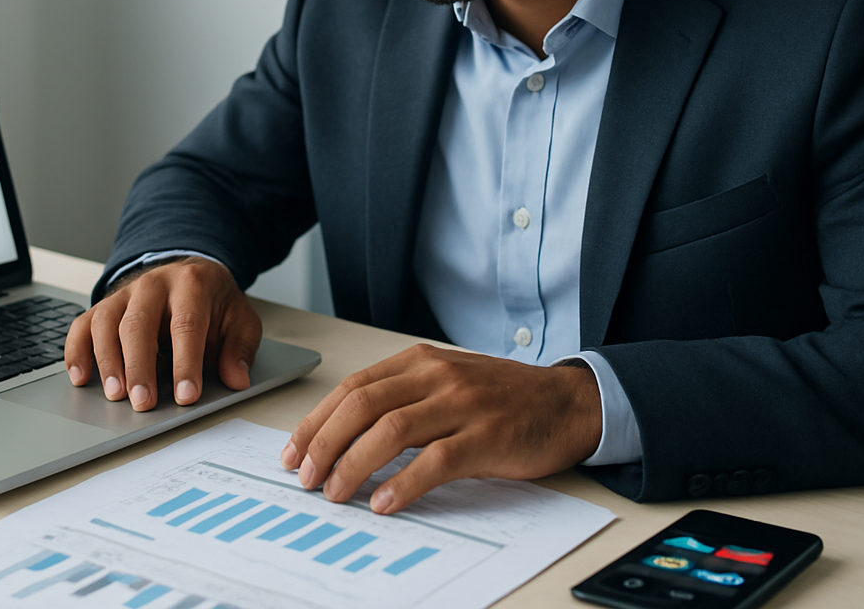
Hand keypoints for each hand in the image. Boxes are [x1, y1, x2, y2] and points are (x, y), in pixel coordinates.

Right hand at [64, 257, 261, 410]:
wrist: (189, 271)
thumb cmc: (212, 302)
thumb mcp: (239, 318)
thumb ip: (239, 348)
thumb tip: (236, 378)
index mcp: (191, 285)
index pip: (186, 324)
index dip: (186, 362)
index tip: (186, 395)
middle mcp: (153, 285)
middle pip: (139, 324)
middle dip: (140, 366)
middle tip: (142, 402)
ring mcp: (125, 294)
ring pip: (107, 323)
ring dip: (108, 361)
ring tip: (115, 395)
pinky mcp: (104, 306)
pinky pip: (82, 325)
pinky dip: (77, 351)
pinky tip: (80, 377)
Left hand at [279, 344, 601, 513]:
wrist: (569, 402)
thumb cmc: (504, 397)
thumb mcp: (447, 381)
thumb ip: (403, 396)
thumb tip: (344, 434)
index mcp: (420, 361)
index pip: (353, 388)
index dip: (317, 421)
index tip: (294, 452)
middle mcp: (437, 376)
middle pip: (363, 405)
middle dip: (325, 443)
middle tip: (306, 477)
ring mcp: (463, 404)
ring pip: (392, 430)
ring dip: (354, 464)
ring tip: (335, 492)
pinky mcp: (487, 436)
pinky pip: (436, 460)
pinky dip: (404, 483)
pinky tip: (383, 502)